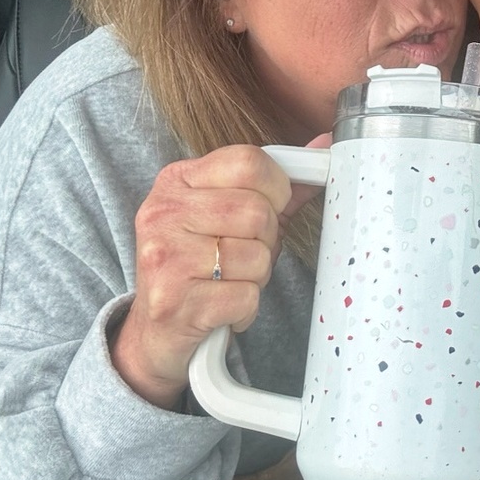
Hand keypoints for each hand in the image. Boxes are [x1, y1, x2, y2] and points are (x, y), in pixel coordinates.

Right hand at [112, 136, 328, 408]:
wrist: (155, 332)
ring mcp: (165, 257)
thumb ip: (274, 185)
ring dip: (257, 276)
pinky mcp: (174, 301)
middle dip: (267, 239)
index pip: (248, 162)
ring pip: (257, 256)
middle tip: (245, 255)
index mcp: (176, 180)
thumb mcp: (228, 215)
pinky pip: (246, 297)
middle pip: (256, 211)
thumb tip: (324, 147)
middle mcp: (163, 212)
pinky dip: (246, 308)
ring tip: (231, 281)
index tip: (272, 206)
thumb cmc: (202, 266)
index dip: (276, 187)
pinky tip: (224, 309)